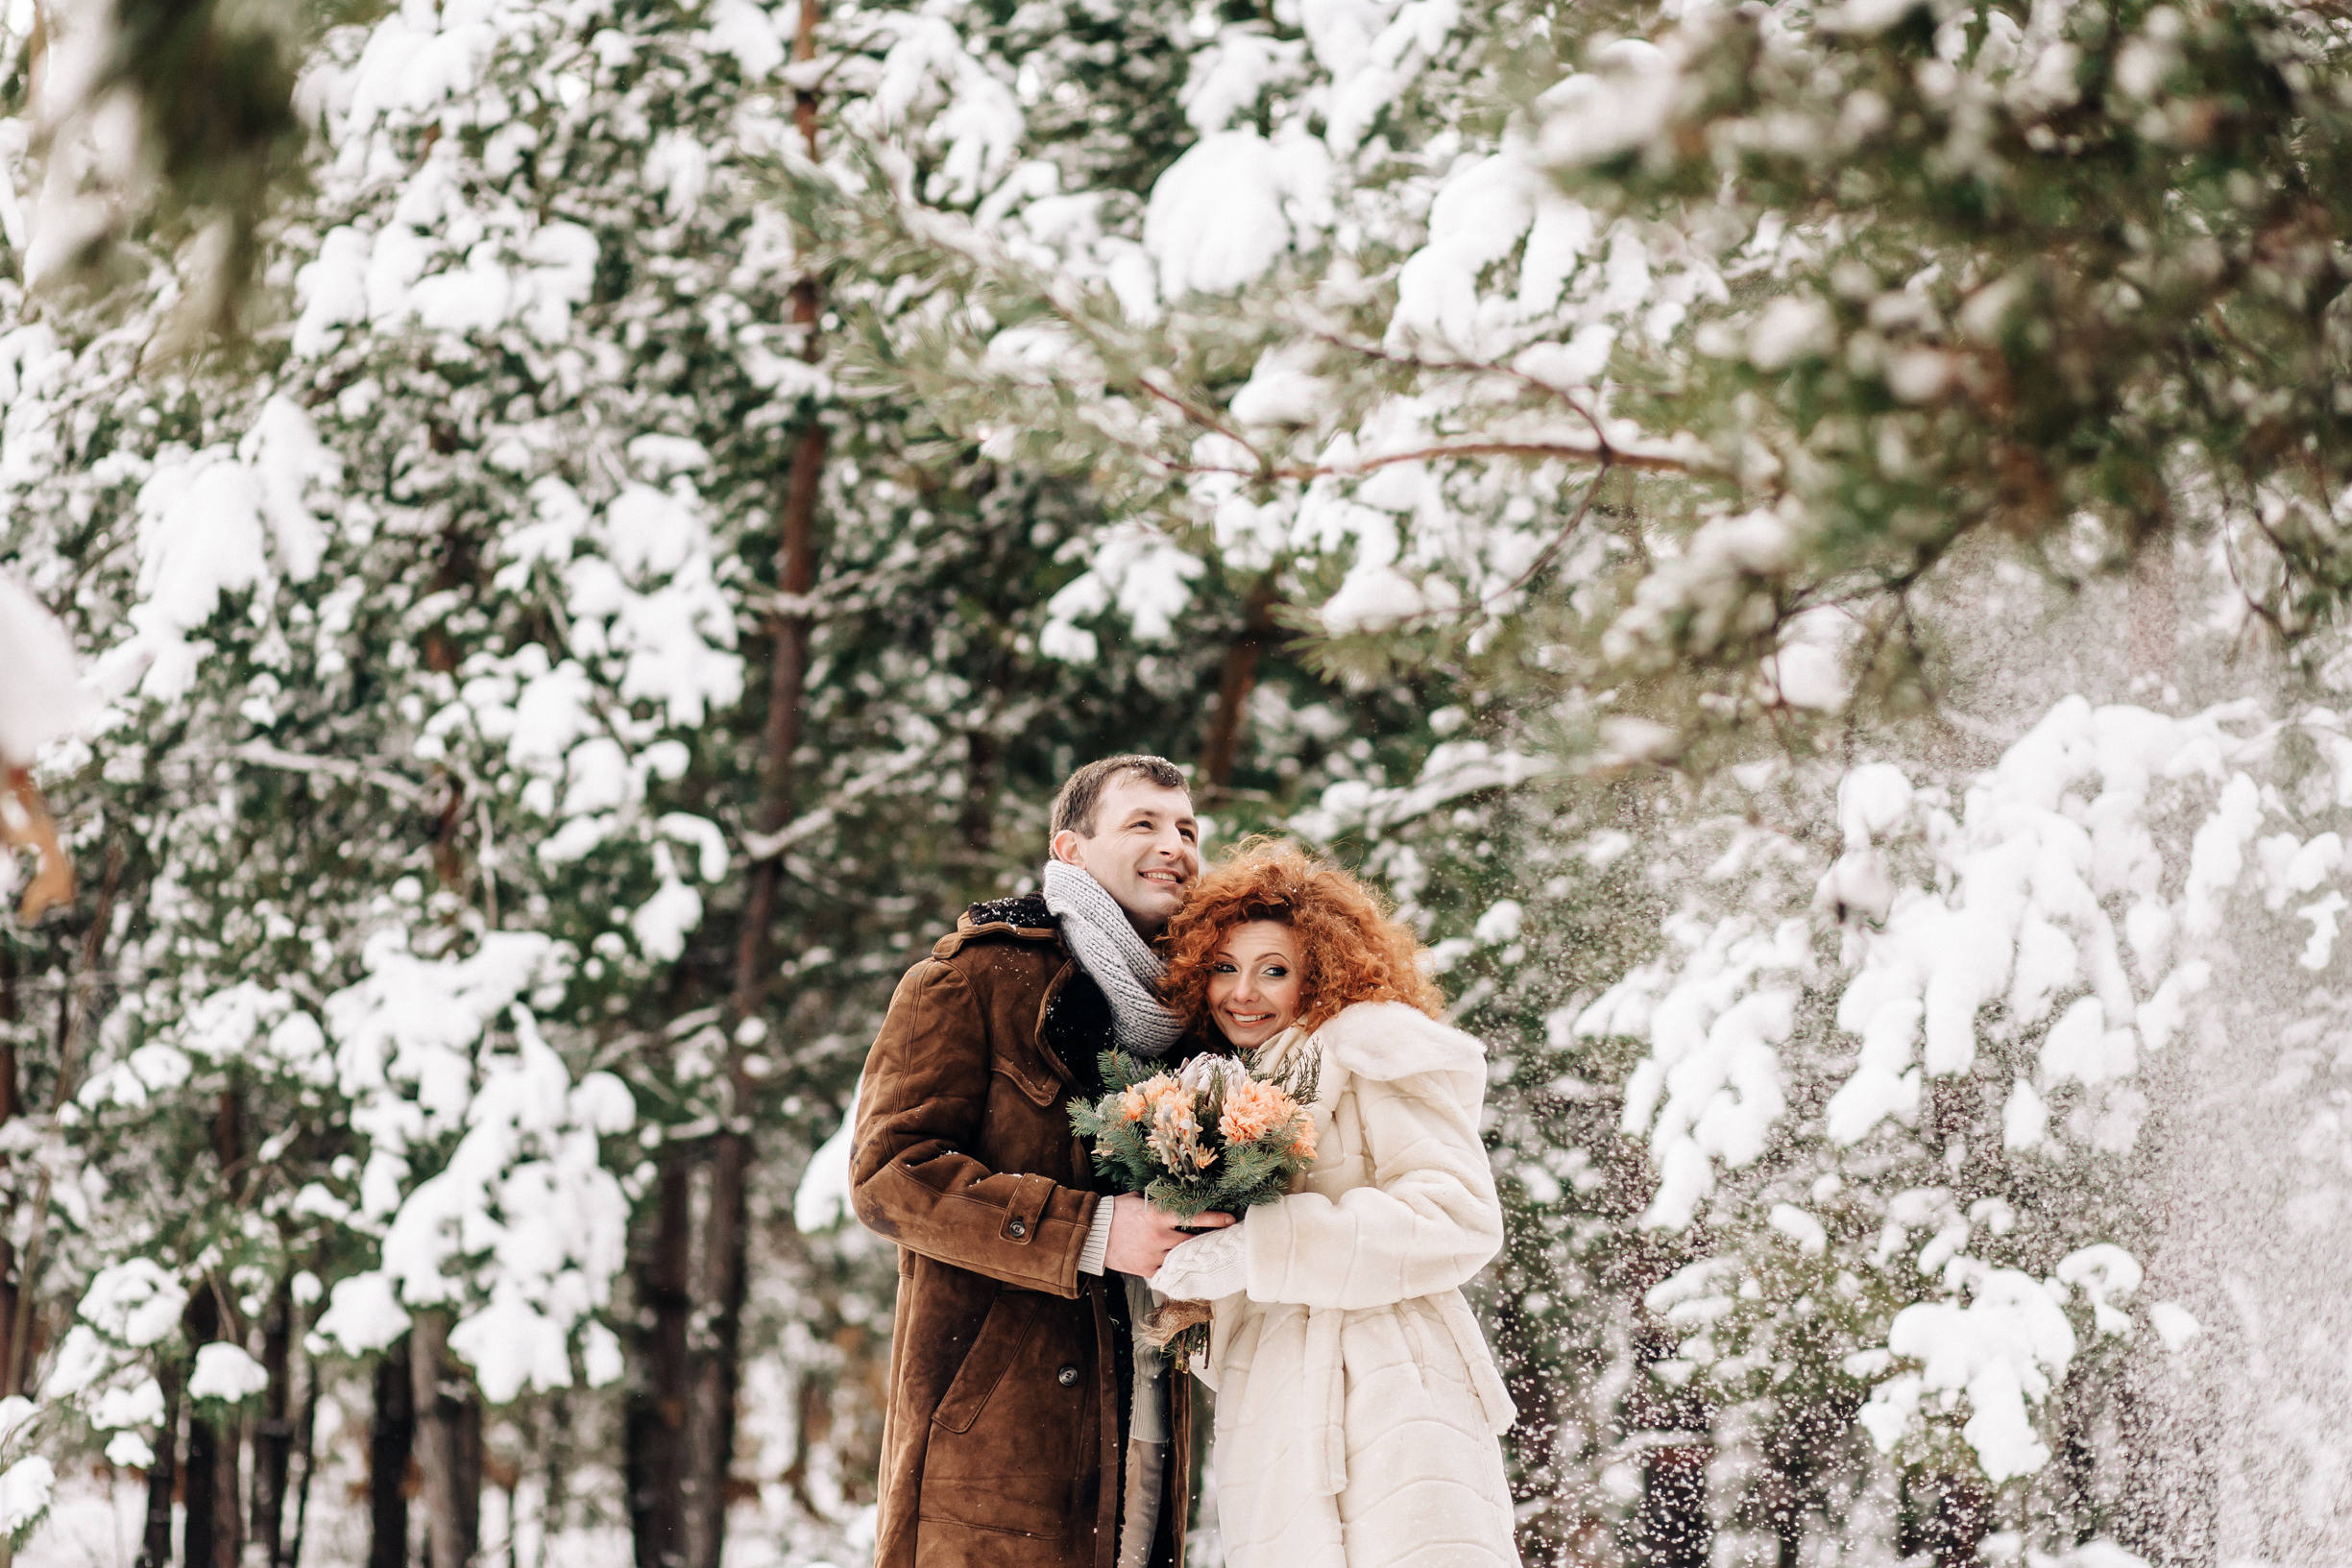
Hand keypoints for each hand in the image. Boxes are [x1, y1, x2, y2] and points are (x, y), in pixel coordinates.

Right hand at [1103, 1194, 1232, 1278]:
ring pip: (1183, 1258)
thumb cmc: (1116, 1211)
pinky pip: (1167, 1272)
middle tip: (1223, 1240)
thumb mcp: (1138, 1200)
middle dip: (1209, 1241)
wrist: (1093, 1233)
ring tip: (1207, 1254)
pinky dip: (1176, 1270)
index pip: (1193, 1217)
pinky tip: (1185, 1269)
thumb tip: (1177, 1198)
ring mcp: (1153, 1255)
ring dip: (1194, 1256)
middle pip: (1193, 1241)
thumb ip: (1159, 1202)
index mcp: (1158, 1215)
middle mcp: (1159, 1236)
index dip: (1214, 1219)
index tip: (1230, 1220)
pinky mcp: (1146, 1269)